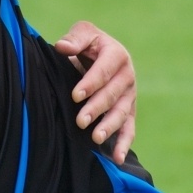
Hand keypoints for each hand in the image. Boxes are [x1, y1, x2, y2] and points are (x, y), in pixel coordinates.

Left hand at [55, 21, 135, 161]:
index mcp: (117, 54)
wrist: (97, 55)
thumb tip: (63, 47)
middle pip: (113, 94)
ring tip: (96, 138)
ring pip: (121, 113)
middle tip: (81, 120)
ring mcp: (129, 95)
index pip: (104, 70)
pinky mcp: (129, 112)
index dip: (90, 83)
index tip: (75, 96)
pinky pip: (129, 129)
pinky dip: (124, 144)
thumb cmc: (87, 44)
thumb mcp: (82, 33)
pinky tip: (117, 159)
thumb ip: (74, 39)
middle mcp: (127, 75)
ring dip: (109, 126)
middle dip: (97, 108)